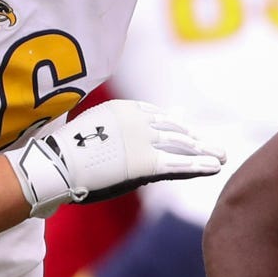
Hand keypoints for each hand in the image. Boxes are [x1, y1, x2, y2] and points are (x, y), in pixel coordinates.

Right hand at [7, 98, 225, 216]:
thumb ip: (111, 127)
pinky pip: (179, 165)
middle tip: (216, 148)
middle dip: (196, 140)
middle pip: (174, 131)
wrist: (56, 166)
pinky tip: (215, 167)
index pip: (158, 117)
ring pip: (181, 146)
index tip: (192, 134)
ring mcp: (144, 141)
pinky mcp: (147, 163)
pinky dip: (199, 166)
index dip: (178, 127)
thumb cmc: (66, 152)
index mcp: (123, 109)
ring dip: (203, 152)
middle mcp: (137, 121)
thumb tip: (107, 128)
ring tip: (220, 157)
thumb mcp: (92, 129)